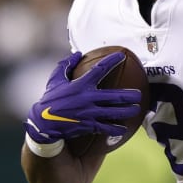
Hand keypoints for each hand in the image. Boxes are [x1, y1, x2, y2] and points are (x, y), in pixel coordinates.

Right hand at [25, 51, 142, 150]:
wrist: (43, 123)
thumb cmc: (50, 100)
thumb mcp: (55, 79)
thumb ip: (66, 65)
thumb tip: (77, 53)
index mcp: (80, 85)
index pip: (99, 69)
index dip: (112, 61)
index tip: (122, 56)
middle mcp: (87, 98)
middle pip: (114, 96)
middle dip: (129, 95)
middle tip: (138, 94)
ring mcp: (89, 113)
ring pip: (113, 112)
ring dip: (127, 111)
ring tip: (136, 109)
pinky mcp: (88, 125)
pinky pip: (106, 127)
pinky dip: (115, 129)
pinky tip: (123, 129)